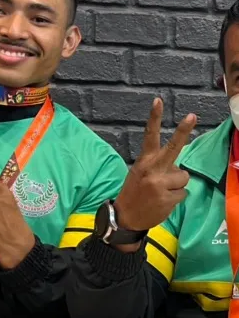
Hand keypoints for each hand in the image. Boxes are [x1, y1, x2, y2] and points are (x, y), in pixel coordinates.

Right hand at [114, 98, 196, 231]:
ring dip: (177, 185)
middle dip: (183, 131)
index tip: (158, 101)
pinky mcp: (167, 198)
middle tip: (192, 116)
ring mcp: (159, 184)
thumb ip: (157, 166)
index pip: (149, 135)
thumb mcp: (140, 174)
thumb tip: (178, 166)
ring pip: (183, 177)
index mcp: (144, 161)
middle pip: (173, 148)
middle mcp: (152, 169)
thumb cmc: (135, 193)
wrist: (125, 217)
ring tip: (162, 192)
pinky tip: (163, 201)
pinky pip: (183, 193)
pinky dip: (176, 198)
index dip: (154, 117)